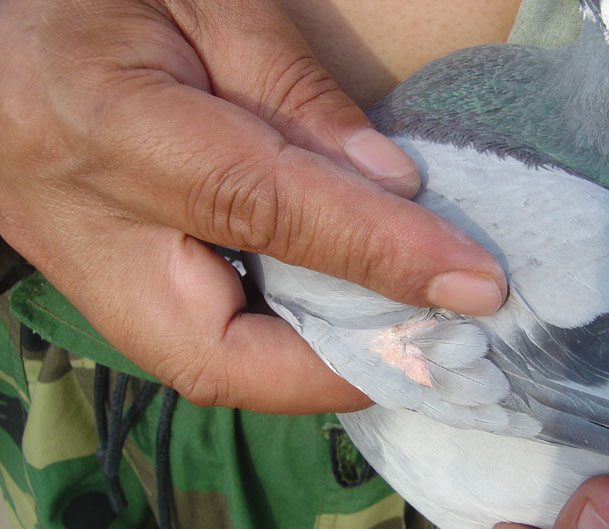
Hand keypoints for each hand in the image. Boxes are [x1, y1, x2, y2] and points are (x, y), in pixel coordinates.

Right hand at [0, 0, 505, 412]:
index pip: (266, 209)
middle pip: (225, 355)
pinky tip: (349, 320)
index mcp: (111, 128)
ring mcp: (91, 279)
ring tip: (412, 336)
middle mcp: (91, 234)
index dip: (377, 253)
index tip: (474, 283)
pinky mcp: (109, 296)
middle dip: (343, 368)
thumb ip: (297, 93)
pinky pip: (207, 348)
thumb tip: (395, 186)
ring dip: (324, 367)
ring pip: (217, 368)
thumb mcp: (203, 4)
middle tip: (441, 343)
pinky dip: (289, 348)